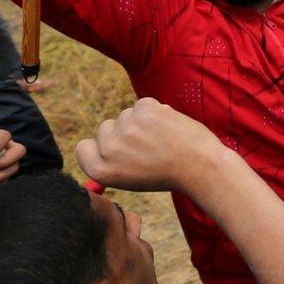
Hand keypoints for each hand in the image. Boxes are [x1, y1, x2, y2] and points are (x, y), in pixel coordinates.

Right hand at [76, 98, 228, 191]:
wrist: (199, 166)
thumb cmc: (166, 174)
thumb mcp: (129, 179)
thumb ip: (110, 162)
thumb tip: (97, 145)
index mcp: (101, 171)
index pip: (83, 148)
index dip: (100, 146)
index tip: (116, 150)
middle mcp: (109, 149)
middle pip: (105, 128)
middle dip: (124, 133)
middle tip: (148, 149)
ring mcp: (126, 128)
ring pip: (126, 115)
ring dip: (142, 122)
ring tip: (162, 140)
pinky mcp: (144, 111)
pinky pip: (143, 104)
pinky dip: (155, 111)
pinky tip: (168, 127)